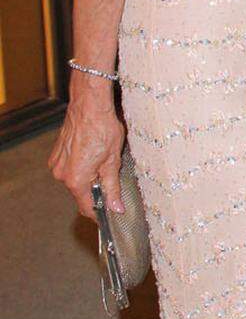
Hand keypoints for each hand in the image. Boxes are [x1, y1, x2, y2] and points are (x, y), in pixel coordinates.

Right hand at [48, 91, 125, 220]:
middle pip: (81, 193)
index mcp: (76, 180)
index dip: (99, 213)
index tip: (110, 213)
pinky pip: (70, 168)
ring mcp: (57, 163)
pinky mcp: (56, 154)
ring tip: (104, 163)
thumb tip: (115, 208)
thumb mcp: (113, 162)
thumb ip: (112, 188)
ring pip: (75, 180)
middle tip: (113, 182)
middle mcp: (62, 174)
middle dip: (96, 192)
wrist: (89, 105)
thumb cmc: (103, 130)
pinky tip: (93, 155)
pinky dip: (81, 167)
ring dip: (89, 178)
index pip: (87, 207)